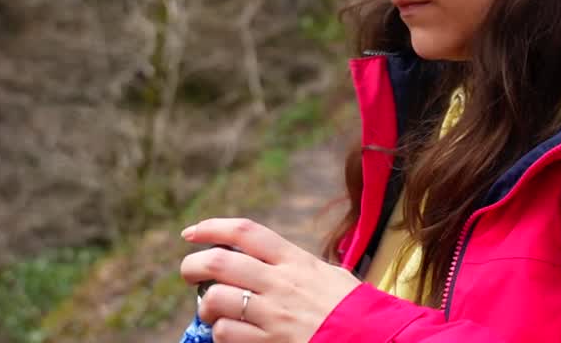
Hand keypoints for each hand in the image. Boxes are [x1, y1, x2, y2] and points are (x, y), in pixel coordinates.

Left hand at [180, 218, 361, 342]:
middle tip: (190, 273)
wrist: (370, 338)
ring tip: (212, 310)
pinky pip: (226, 335)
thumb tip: (261, 260)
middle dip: (193, 266)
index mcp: (295, 260)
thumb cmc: (350, 307)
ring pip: (216, 300)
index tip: (192, 233)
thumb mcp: (326, 274)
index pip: (245, 233)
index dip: (212, 228)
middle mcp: (280, 282)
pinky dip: (220, 333)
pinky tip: (229, 334)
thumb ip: (293, 266)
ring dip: (206, 306)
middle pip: (219, 263)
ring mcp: (273, 314)